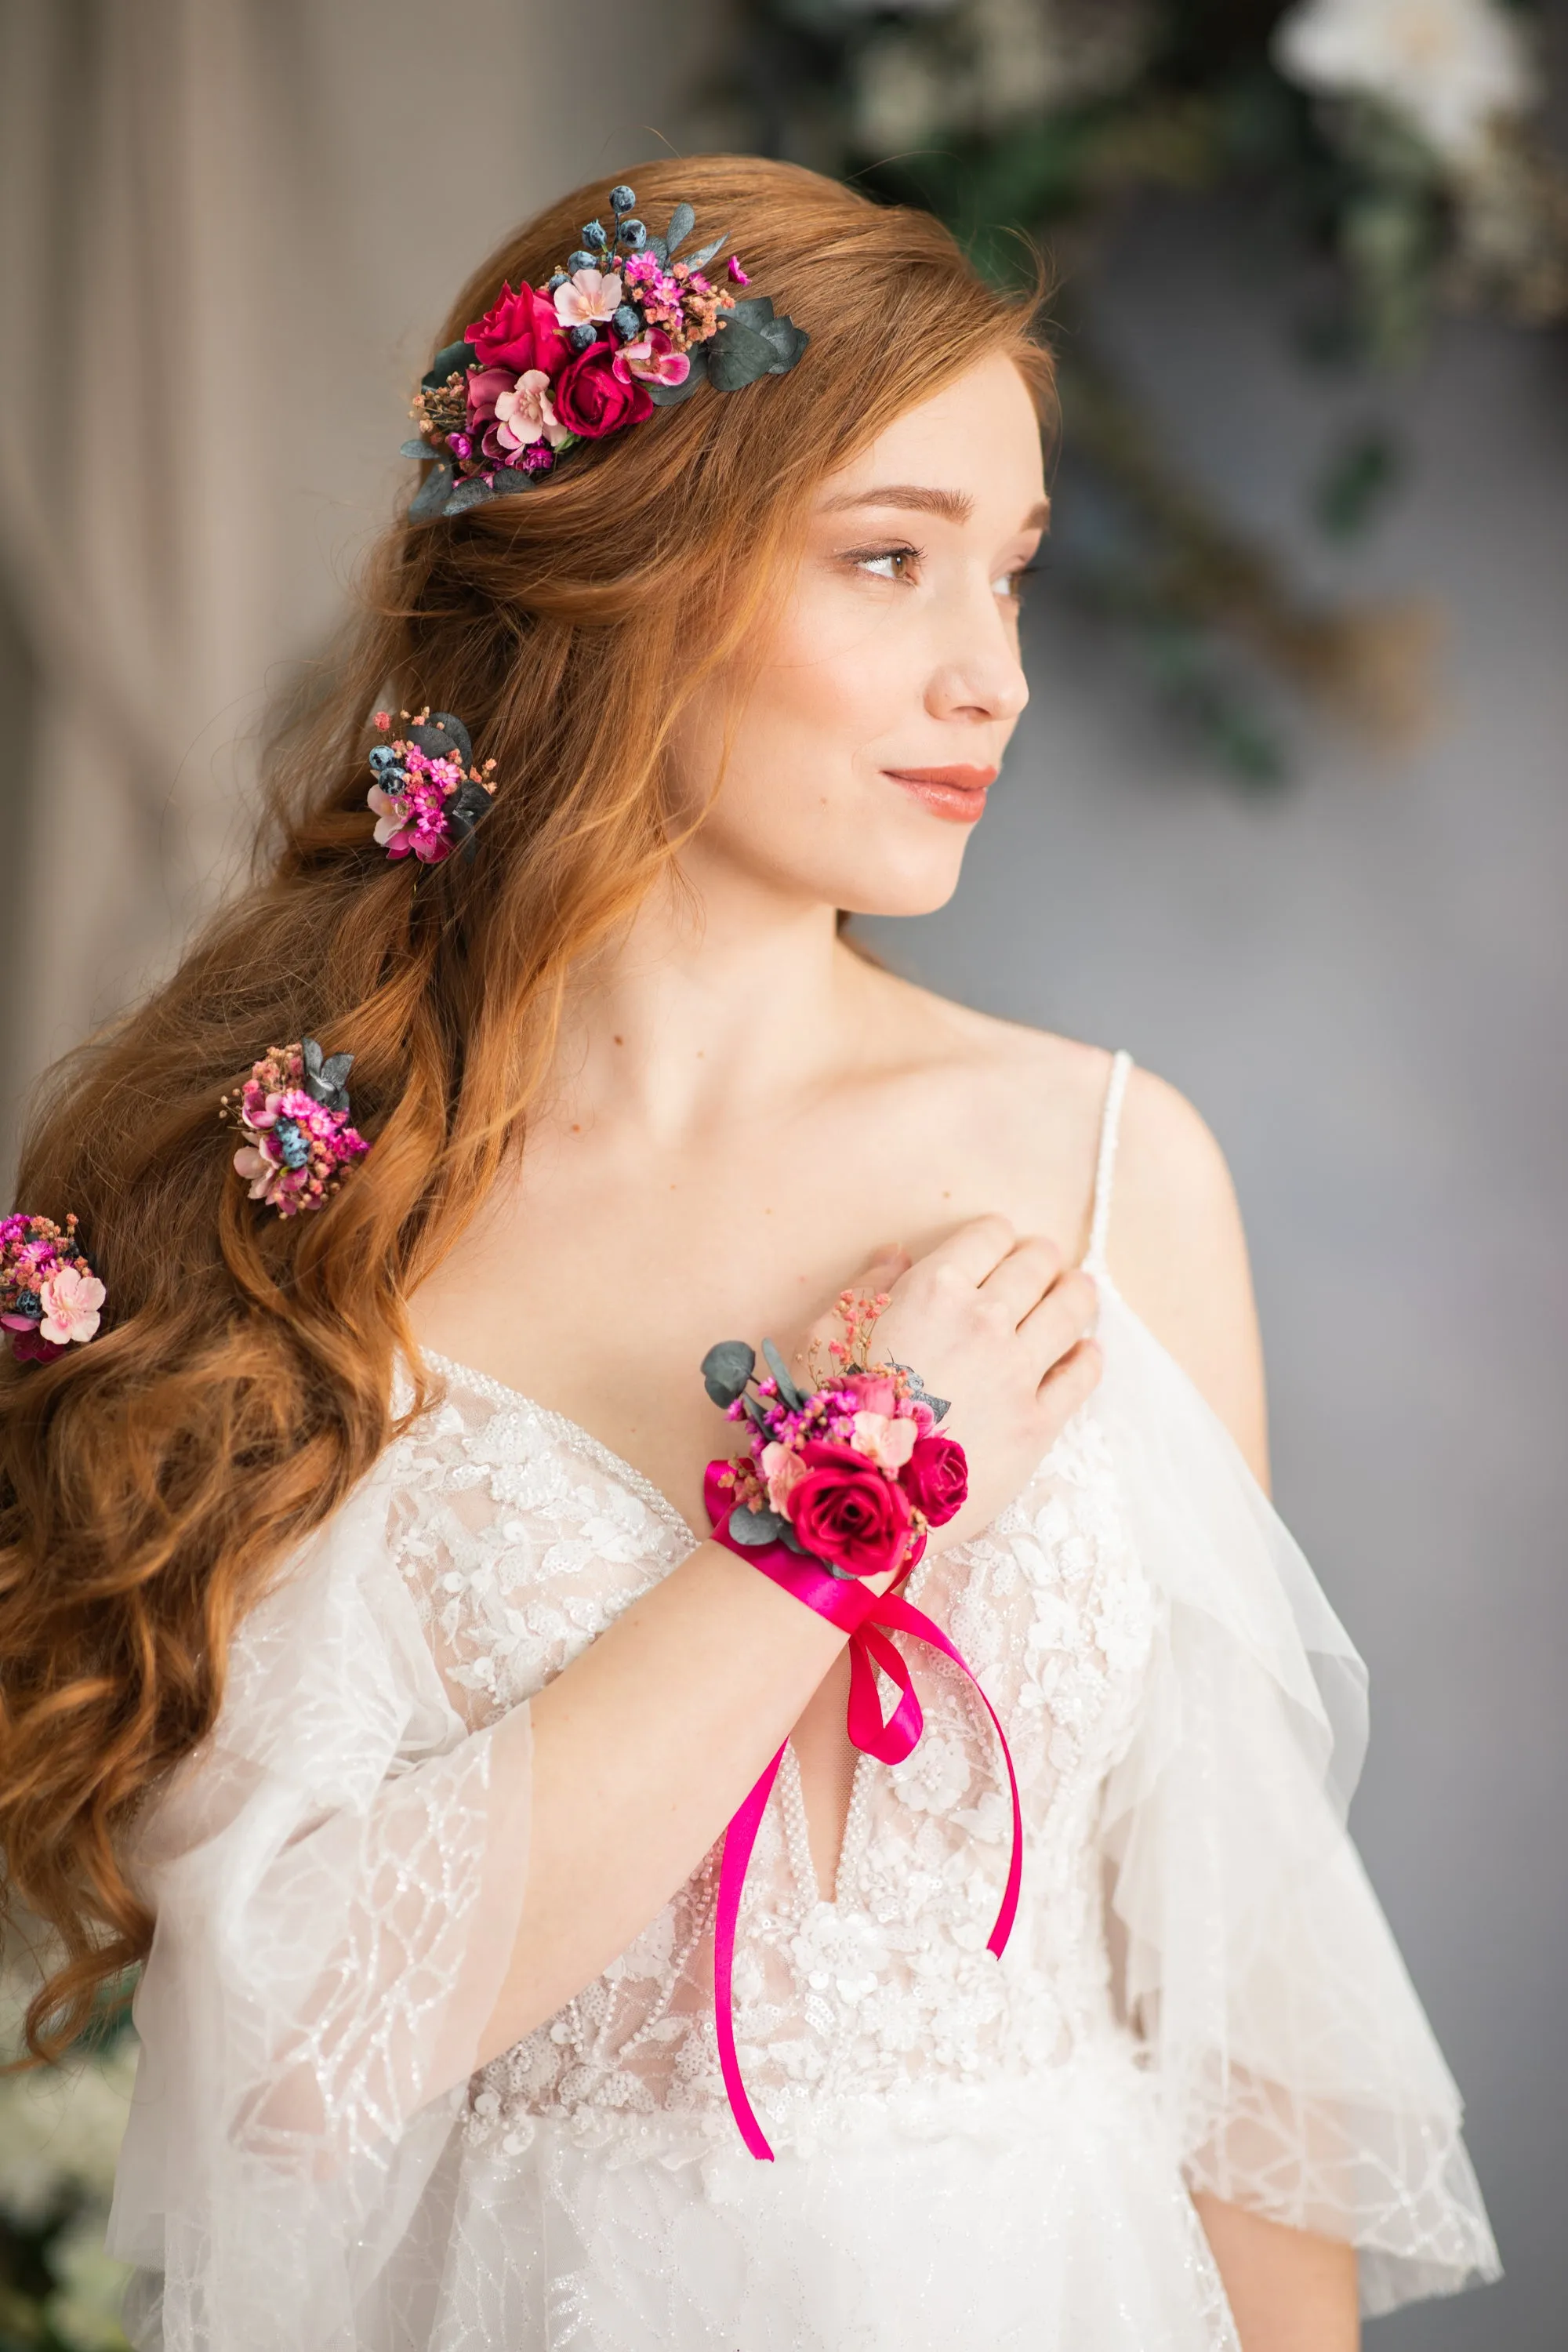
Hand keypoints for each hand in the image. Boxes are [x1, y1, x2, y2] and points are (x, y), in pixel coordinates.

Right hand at [808, 1223, 1100, 1554]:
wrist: (854, 1503)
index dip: (996, 1236)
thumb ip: (868, 1289)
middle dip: (1039, 1258)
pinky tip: (1085, 1351)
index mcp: (934, 1290)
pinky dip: (1088, 1356)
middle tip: (1039, 1265)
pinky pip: (1081, 1377)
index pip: (989, 1236)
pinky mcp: (1037, 1423)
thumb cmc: (830, 1417)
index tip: (998, 1245)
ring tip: (1076, 1291)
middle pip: (1037, 1264)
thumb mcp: (826, 1337)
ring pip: (1071, 1309)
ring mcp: (1018, 1373)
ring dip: (1076, 1292)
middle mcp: (985, 1321)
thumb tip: (898, 1256)